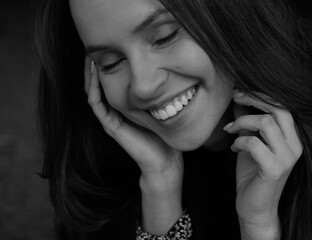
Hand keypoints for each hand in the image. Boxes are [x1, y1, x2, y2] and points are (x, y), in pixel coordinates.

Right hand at [84, 58, 182, 233]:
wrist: (164, 160)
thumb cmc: (163, 134)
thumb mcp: (158, 107)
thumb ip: (154, 93)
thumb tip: (163, 72)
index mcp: (123, 107)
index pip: (108, 82)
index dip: (105, 65)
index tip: (108, 47)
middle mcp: (113, 112)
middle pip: (96, 85)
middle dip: (94, 67)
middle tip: (93, 47)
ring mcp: (110, 119)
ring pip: (93, 92)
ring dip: (90, 75)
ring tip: (90, 56)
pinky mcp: (111, 126)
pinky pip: (97, 104)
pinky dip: (94, 88)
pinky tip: (95, 74)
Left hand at [224, 91, 302, 239]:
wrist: (254, 207)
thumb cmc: (252, 173)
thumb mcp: (251, 142)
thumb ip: (249, 122)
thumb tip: (239, 98)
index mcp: (292, 138)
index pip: (283, 106)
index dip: (260, 94)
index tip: (239, 92)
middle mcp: (295, 146)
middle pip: (279, 109)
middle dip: (253, 99)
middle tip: (234, 98)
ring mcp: (286, 158)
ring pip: (266, 123)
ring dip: (242, 122)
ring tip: (231, 131)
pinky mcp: (274, 170)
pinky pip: (254, 143)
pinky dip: (239, 141)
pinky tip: (234, 149)